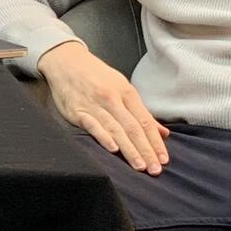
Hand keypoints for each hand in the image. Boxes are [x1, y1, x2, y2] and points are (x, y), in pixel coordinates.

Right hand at [36, 39, 167, 173]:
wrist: (66, 61)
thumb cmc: (96, 75)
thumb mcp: (122, 87)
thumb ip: (141, 112)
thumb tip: (162, 132)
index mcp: (127, 93)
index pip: (145, 122)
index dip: (155, 142)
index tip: (163, 160)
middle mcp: (113, 99)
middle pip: (133, 128)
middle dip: (146, 150)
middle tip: (155, 170)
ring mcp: (95, 105)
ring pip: (116, 130)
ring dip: (129, 149)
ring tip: (139, 166)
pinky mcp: (77, 111)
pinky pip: (93, 125)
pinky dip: (104, 137)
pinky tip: (113, 149)